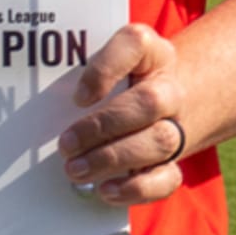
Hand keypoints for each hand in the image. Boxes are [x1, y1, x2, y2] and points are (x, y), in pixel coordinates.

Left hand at [59, 22, 188, 206]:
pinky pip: (168, 177)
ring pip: (159, 141)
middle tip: (66, 144)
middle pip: (148, 102)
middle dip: (103, 126)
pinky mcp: (175, 160)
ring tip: (76, 169)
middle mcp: (168, 86)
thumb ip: (82, 70)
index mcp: (149, 51)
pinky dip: (137, 188)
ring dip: (113, 158)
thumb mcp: (102, 60)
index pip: (134, 44)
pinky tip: (107, 190)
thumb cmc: (119, 78)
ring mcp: (175, 124)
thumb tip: (59, 103)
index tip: (77, 96)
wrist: (159, 101)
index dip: (105, 70)